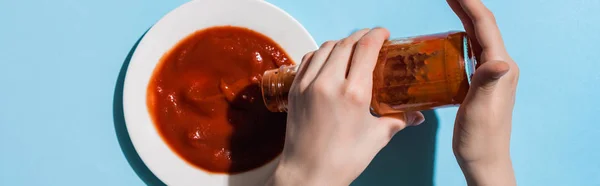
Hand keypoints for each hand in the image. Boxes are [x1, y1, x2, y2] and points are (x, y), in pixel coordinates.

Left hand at [266, 28, 424, 185]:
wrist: (308, 173)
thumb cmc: (344, 159)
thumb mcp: (378, 137)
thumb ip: (399, 119)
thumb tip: (417, 114)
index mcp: (355, 92)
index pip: (366, 47)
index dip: (377, 34)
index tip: (385, 34)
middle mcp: (330, 82)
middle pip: (347, 43)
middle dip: (362, 36)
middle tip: (372, 40)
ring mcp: (309, 84)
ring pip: (325, 47)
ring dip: (341, 43)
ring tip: (352, 49)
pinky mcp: (295, 89)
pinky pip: (308, 59)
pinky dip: (321, 53)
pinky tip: (329, 60)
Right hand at [448, 0, 518, 184]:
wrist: (484, 159)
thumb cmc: (481, 138)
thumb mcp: (482, 110)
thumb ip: (488, 83)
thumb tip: (500, 61)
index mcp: (501, 68)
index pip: (485, 28)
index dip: (470, 6)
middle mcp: (500, 66)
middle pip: (483, 28)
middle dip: (466, 7)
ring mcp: (492, 74)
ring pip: (479, 37)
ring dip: (466, 18)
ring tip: (451, 5)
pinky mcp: (482, 82)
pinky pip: (473, 52)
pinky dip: (462, 37)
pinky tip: (452, 37)